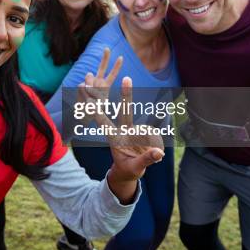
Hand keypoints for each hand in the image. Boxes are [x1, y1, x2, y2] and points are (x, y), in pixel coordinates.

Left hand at [78, 48, 163, 202]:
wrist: (129, 172)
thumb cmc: (129, 169)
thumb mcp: (136, 167)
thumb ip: (146, 159)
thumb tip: (158, 152)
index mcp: (116, 139)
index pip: (105, 122)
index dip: (98, 111)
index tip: (90, 99)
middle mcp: (124, 131)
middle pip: (126, 111)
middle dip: (127, 95)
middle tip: (126, 77)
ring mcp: (134, 131)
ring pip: (145, 128)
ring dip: (151, 141)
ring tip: (149, 155)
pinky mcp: (143, 133)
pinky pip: (153, 133)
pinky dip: (157, 141)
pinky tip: (156, 149)